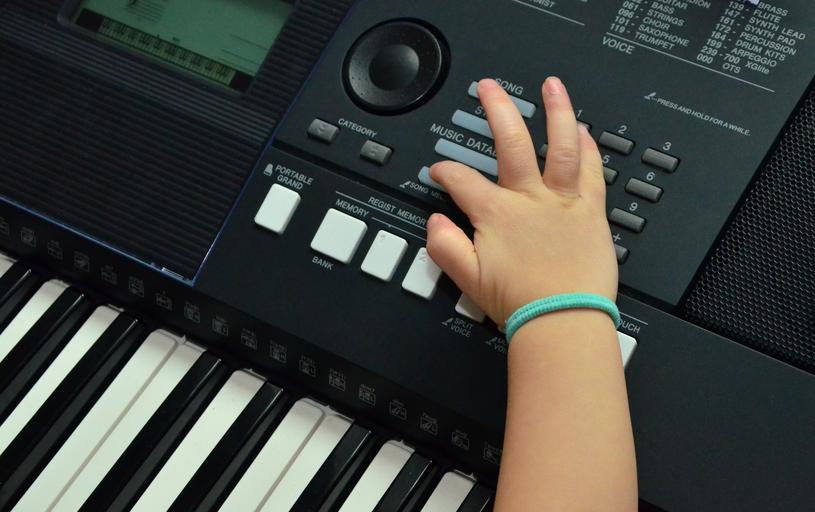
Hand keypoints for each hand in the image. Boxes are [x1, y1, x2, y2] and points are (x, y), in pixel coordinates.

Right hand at [426, 77, 616, 324]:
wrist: (563, 321)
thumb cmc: (520, 302)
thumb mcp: (467, 280)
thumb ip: (444, 246)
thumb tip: (435, 221)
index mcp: (496, 213)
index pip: (461, 179)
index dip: (444, 171)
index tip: (440, 172)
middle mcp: (529, 198)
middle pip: (511, 141)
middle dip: (496, 109)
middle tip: (488, 87)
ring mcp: (563, 201)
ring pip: (561, 144)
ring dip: (556, 111)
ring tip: (552, 86)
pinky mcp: (590, 211)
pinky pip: (592, 170)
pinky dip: (589, 148)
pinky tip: (584, 132)